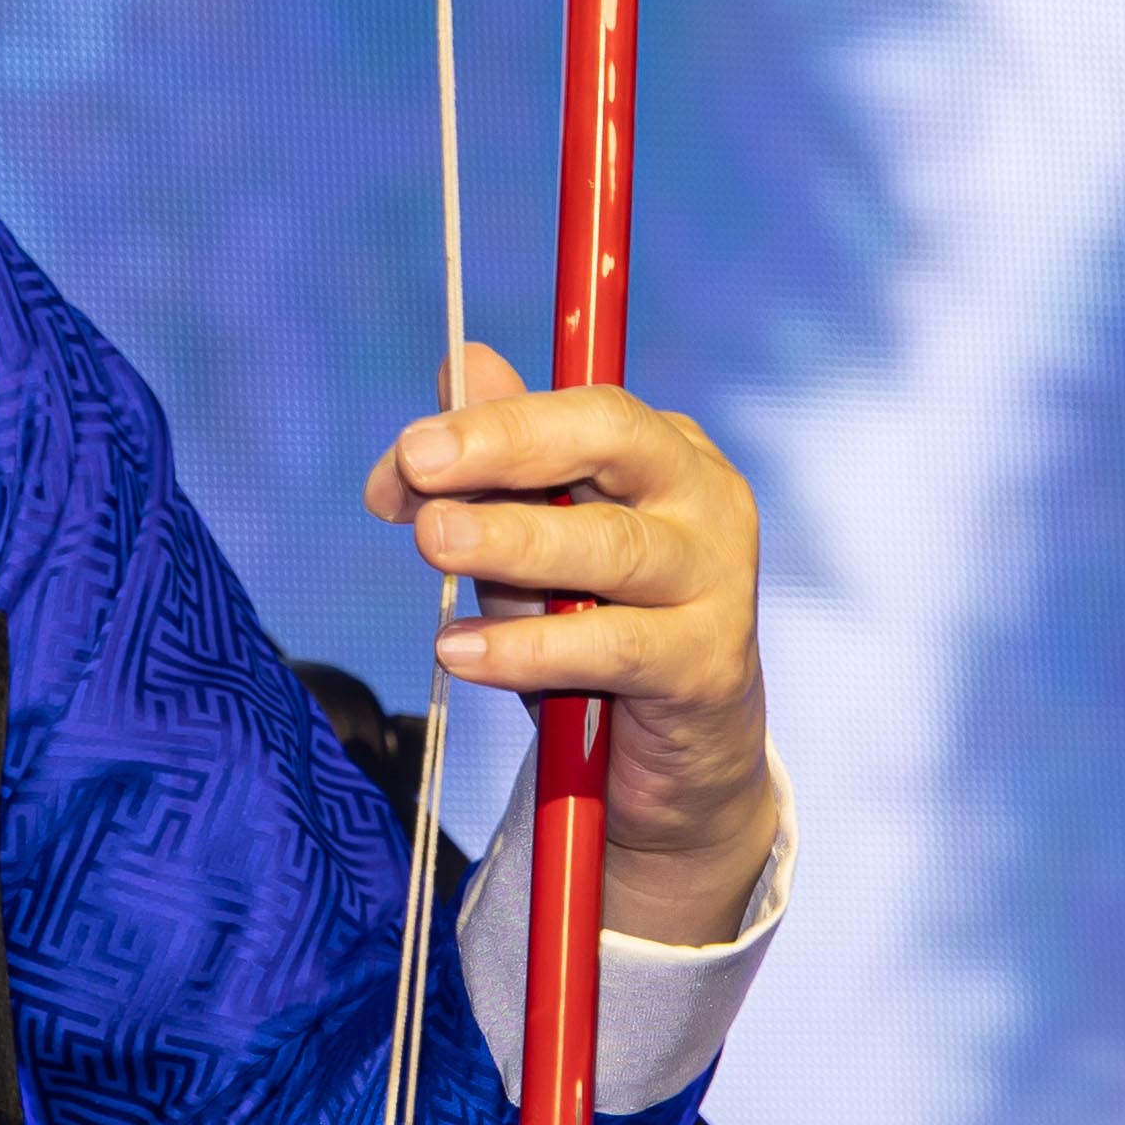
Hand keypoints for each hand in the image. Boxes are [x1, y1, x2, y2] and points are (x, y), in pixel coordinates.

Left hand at [366, 339, 774, 942]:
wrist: (678, 760)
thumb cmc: (598, 628)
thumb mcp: (538, 541)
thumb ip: (497, 466)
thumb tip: (457, 364)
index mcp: (666, 450)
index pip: (577, 410)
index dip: (487, 423)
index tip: (406, 456)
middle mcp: (705, 498)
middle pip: (610, 440)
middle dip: (506, 445)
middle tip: (418, 465)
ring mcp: (718, 580)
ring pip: (611, 546)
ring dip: (514, 541)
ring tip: (432, 544)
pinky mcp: (708, 664)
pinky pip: (611, 646)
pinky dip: (528, 649)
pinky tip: (460, 652)